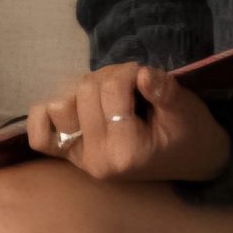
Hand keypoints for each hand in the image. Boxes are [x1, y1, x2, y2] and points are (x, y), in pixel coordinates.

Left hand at [26, 62, 228, 182]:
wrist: (193, 161)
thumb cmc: (190, 134)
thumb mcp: (187, 111)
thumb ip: (165, 92)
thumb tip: (143, 74)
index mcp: (127, 152)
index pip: (111, 88)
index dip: (130, 71)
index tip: (147, 79)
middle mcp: (97, 160)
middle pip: (85, 91)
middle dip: (110, 77)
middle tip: (132, 85)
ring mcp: (79, 160)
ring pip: (60, 104)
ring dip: (84, 89)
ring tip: (111, 95)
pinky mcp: (70, 156)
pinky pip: (39, 133)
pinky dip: (52, 113)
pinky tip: (79, 107)